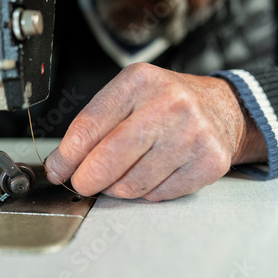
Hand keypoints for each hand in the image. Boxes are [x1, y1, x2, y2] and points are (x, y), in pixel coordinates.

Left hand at [45, 63, 266, 200]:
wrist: (220, 108)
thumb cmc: (164, 104)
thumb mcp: (127, 97)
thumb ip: (92, 127)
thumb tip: (60, 165)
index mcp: (138, 82)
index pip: (87, 128)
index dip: (65, 158)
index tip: (57, 170)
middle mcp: (168, 104)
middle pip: (106, 161)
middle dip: (85, 180)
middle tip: (83, 182)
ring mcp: (192, 134)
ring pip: (130, 186)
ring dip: (115, 188)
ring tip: (122, 173)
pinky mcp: (208, 162)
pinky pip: (156, 195)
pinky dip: (145, 192)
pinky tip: (151, 174)